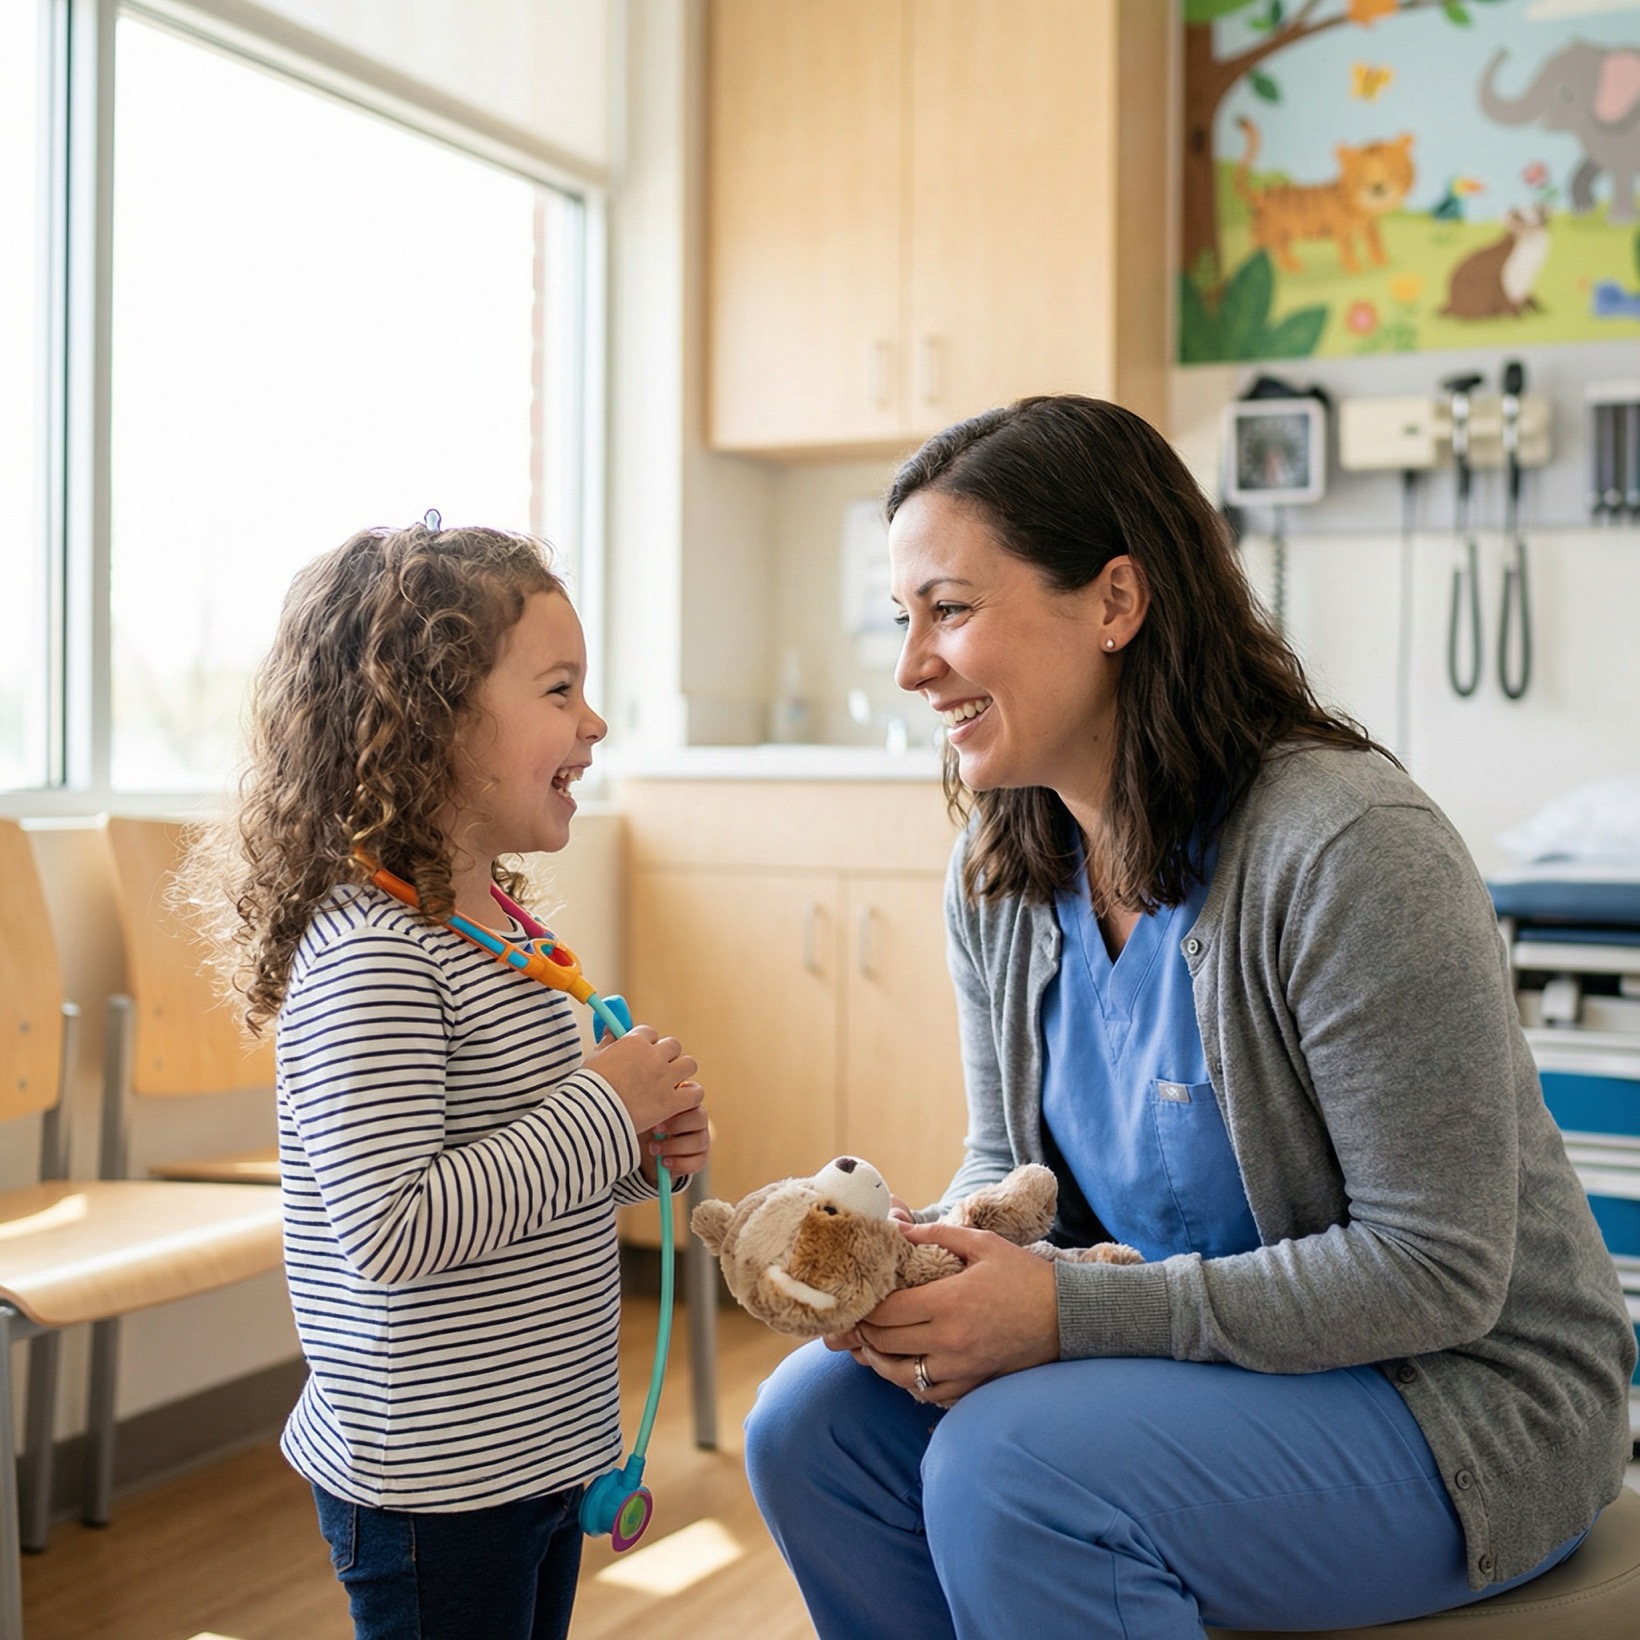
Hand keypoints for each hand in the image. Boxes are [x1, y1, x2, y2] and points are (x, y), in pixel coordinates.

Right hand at [584, 1025, 701, 1134]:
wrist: (593, 1115)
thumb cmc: (590, 1086)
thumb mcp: (595, 1057)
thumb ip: (607, 1041)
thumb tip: (611, 1029)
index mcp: (634, 1042)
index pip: (650, 1033)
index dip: (647, 1044)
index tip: (642, 1055)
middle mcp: (654, 1056)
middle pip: (673, 1046)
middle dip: (667, 1056)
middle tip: (657, 1070)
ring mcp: (665, 1078)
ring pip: (689, 1064)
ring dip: (682, 1072)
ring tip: (672, 1083)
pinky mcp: (671, 1101)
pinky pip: (695, 1092)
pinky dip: (690, 1095)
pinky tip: (682, 1101)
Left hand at [639, 1091, 708, 1186]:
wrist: (646, 1147)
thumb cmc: (646, 1122)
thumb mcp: (646, 1112)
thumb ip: (650, 1104)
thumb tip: (647, 1097)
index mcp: (687, 1100)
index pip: (695, 1093)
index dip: (679, 1103)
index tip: (659, 1111)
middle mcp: (698, 1117)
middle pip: (700, 1117)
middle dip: (676, 1125)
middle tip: (654, 1130)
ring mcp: (702, 1137)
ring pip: (699, 1141)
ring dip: (674, 1146)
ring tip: (653, 1149)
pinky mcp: (700, 1157)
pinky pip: (698, 1161)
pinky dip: (680, 1163)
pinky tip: (664, 1162)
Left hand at [848, 1223, 1059, 1404]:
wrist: (1066, 1316)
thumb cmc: (1025, 1276)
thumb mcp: (984, 1244)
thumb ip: (938, 1234)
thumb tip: (899, 1229)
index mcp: (948, 1302)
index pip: (887, 1312)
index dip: (867, 1307)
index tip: (860, 1298)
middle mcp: (949, 1339)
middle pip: (887, 1343)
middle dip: (867, 1331)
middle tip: (860, 1319)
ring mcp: (960, 1366)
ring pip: (901, 1376)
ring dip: (881, 1361)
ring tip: (872, 1346)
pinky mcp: (973, 1383)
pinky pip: (929, 1392)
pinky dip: (910, 1382)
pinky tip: (906, 1365)